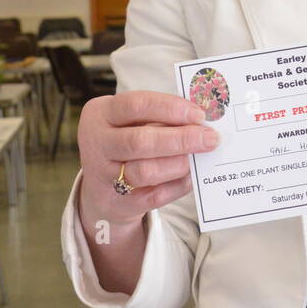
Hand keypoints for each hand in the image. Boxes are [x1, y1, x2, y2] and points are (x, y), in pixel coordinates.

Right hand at [77, 91, 219, 224]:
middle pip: (140, 141)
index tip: (199, 114)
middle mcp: (96, 143)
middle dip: (181, 139)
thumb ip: (161, 119)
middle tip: (210, 138)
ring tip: (199, 157)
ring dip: (179, 164)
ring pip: (145, 171)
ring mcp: (103, 176)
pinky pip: (154, 196)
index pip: (136, 105)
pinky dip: (178, 185)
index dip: (170, 108)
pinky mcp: (117, 202)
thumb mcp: (132, 122)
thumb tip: (201, 122)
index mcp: (100, 114)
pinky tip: (192, 176)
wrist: (102, 188)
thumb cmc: (126, 142)